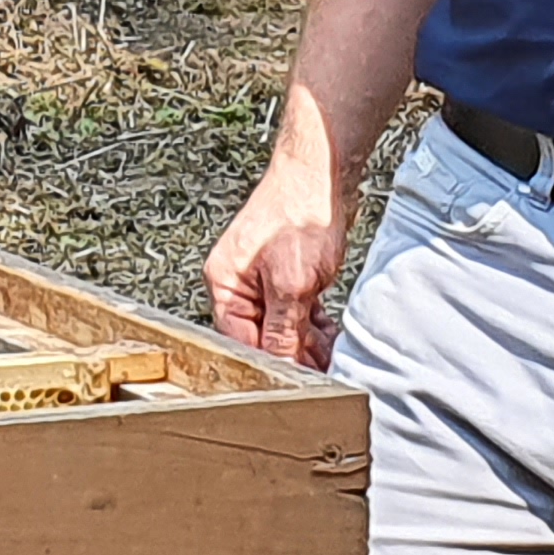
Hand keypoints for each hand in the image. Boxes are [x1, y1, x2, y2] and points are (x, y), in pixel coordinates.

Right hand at [204, 145, 349, 368]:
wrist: (322, 174)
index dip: (269, 363)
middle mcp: (238, 281)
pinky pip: (293, 311)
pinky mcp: (284, 273)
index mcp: (225, 282)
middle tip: (320, 370)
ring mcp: (261, 277)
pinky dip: (311, 324)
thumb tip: (280, 365)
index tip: (296, 380)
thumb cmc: (299, 213)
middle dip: (291, 353)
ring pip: (280, 326)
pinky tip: (328, 332)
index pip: (239, 341)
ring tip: (328, 353)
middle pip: (260, 336)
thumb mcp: (292, 285)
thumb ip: (283, 330)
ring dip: (305, 341)